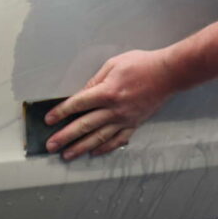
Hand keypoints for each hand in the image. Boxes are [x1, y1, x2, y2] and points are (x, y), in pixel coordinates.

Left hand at [45, 50, 177, 158]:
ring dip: (81, 147)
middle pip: (84, 125)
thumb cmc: (142, 64)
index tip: (49, 119)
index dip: (61, 112)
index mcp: (107, 92)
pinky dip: (105, 148)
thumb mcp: (114, 64)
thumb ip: (96, 80)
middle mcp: (114, 109)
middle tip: (51, 145)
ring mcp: (125, 119)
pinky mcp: (135, 123)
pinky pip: (118, 140)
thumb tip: (83, 93)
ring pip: (99, 137)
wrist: (168, 74)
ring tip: (67, 154)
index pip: (78, 104)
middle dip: (65, 136)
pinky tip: (95, 152)